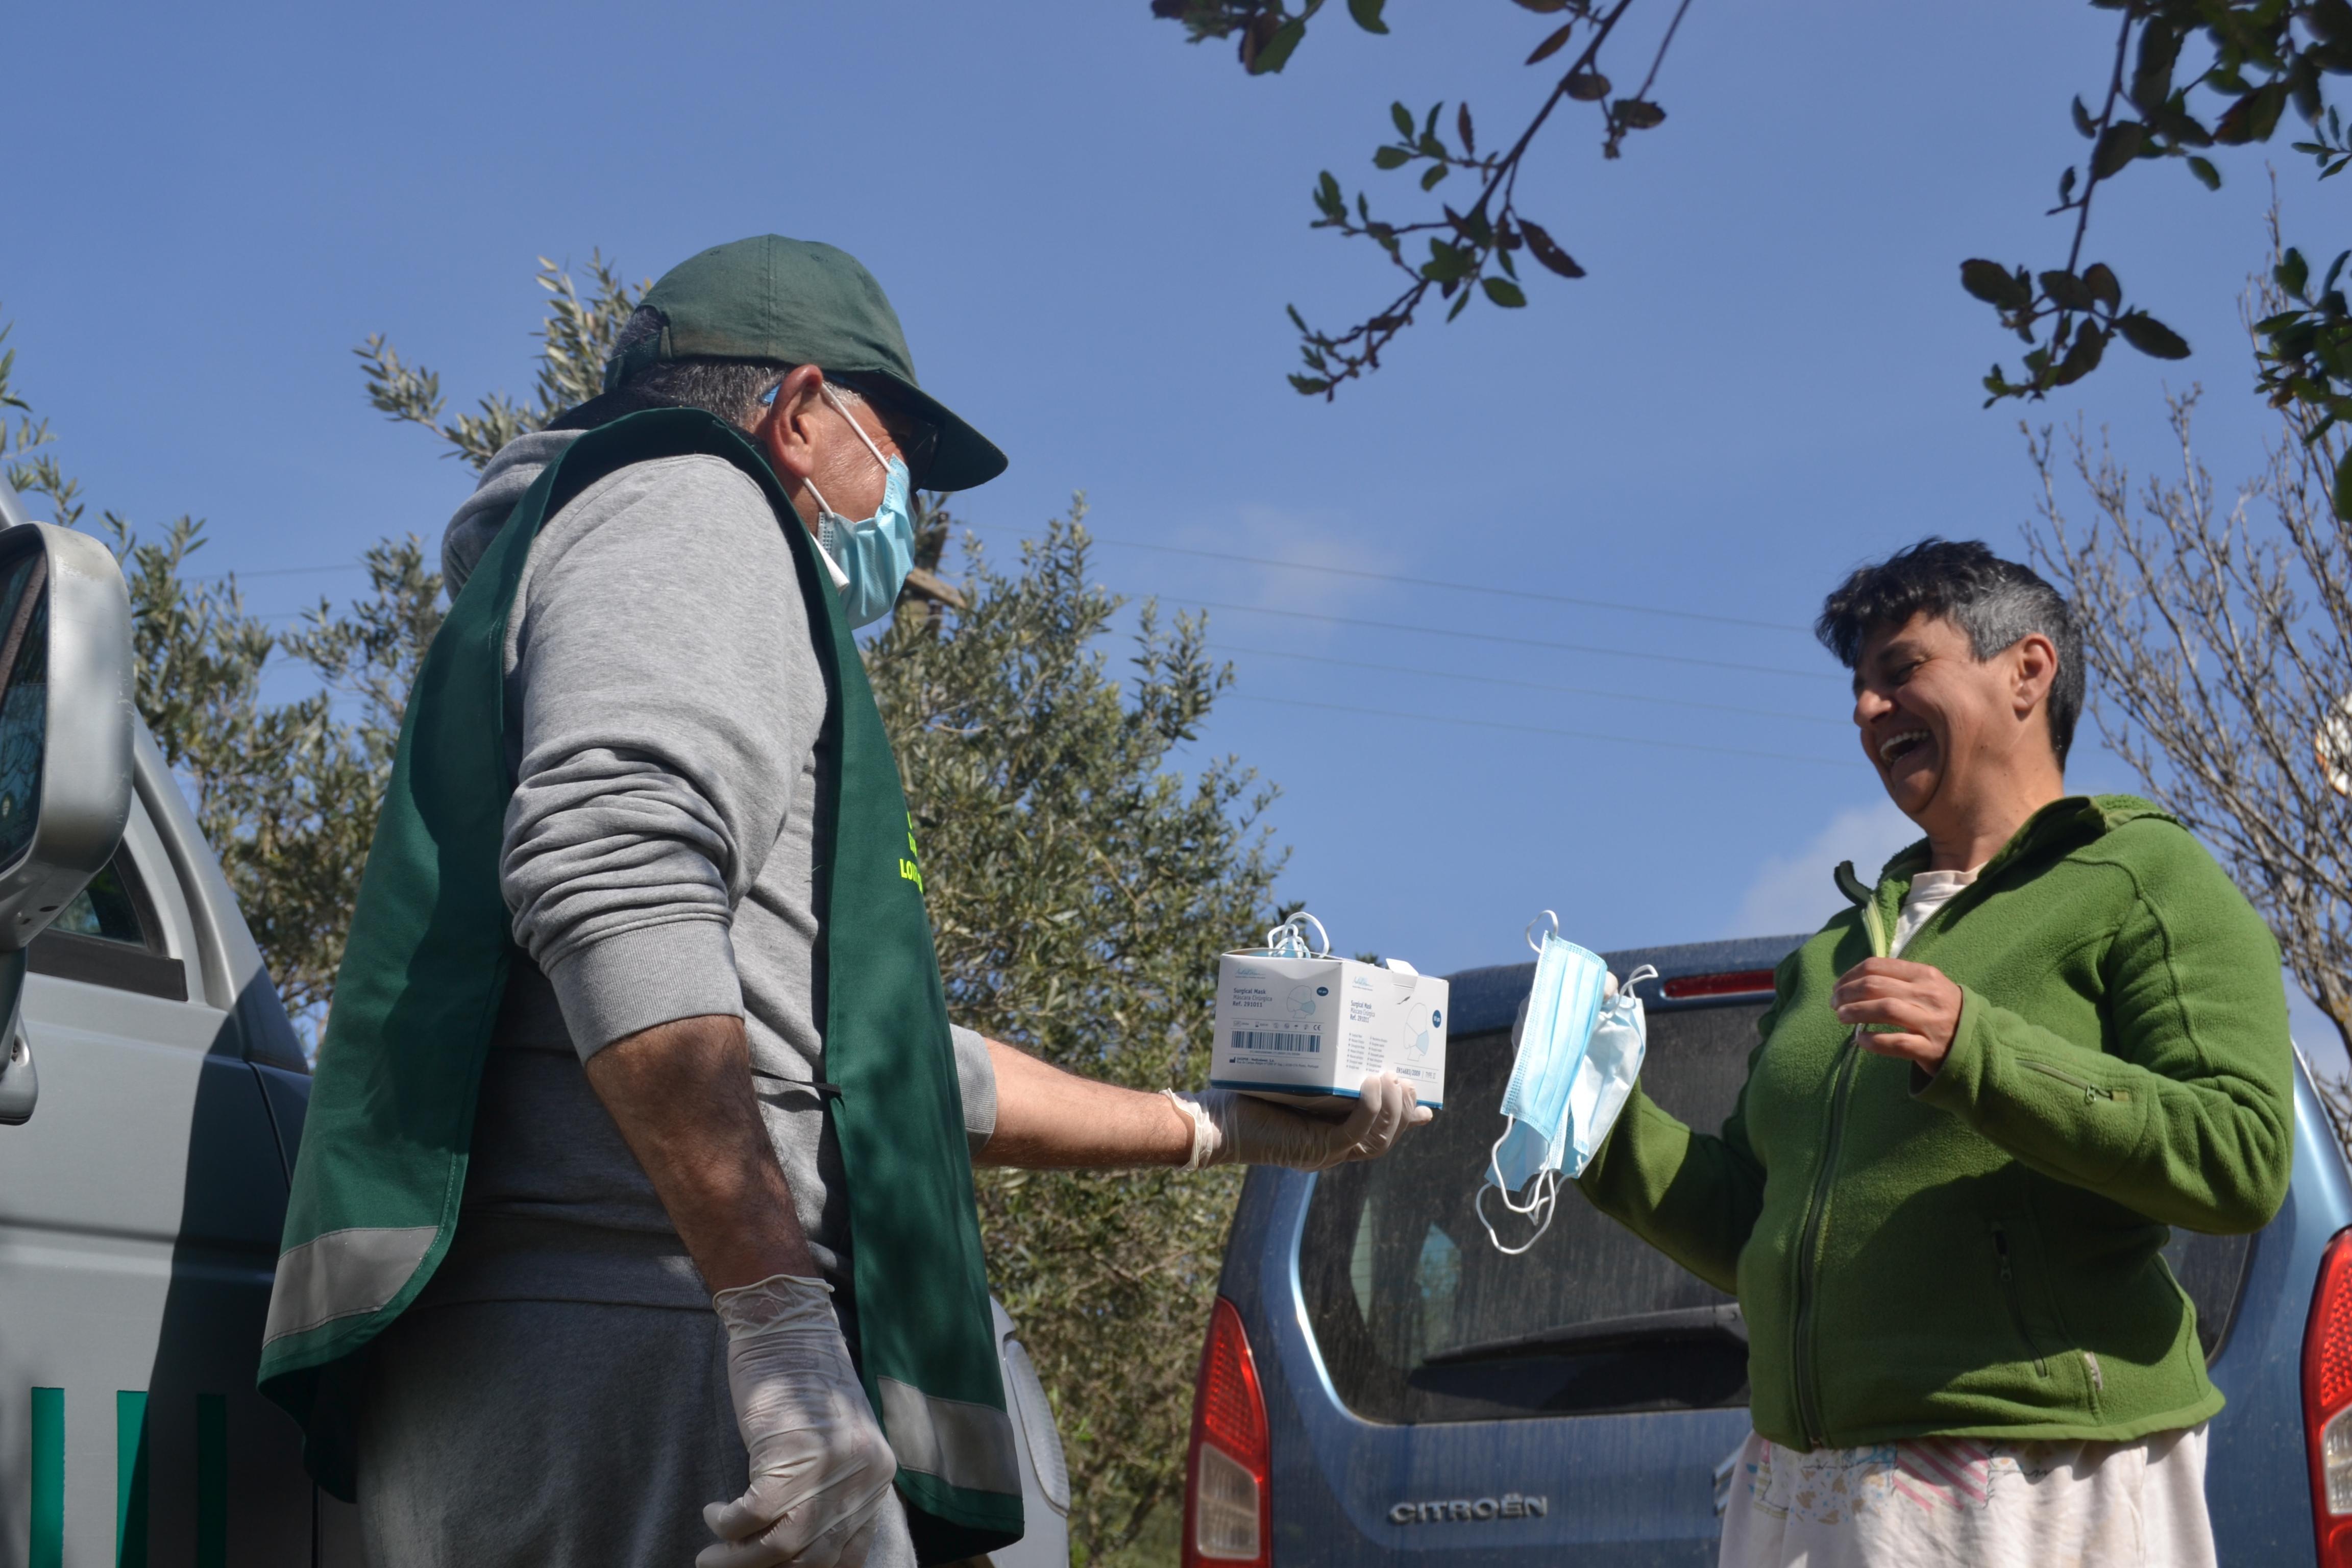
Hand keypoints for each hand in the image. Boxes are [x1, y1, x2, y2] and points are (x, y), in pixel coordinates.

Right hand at [701, 1275, 896, 1567]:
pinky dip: (726, 1524)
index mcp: (877, 1476)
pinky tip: (713, 1514)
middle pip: (814, 1558)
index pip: (849, 1554)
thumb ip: (832, 1489)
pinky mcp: (789, 1453)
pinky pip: (751, 1515)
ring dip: (737, 1560)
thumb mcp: (834, 1442)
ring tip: (710, 1557)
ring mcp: (829, 1467)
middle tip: (729, 1567)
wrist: (789, 1328)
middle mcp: (863, 1477)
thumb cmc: (802, 1384)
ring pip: (782, 1547)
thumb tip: (800, 1549)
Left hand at [1170, 1072, 1432, 1170]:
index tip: (1428, 1105)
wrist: (1214, 1123)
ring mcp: (1327, 1153)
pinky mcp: (1317, 1149)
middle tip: (1409, 1080)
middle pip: (1387, 1138)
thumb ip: (1317, 1076)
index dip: (1406, 1121)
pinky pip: (1358, 1132)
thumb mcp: (1291, 1085)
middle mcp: (1332, 1150)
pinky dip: (1371, 1108)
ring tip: (1395, 1077)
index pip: (1379, 1133)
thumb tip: (1331, 1043)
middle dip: (1405, 1110)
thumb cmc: (1245, 1100)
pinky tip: (1373, 1083)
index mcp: (1329, 1136)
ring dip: (1394, 1107)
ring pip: (1380, 1139)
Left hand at [1833, 957, 1964, 1070]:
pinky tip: (1860, 1040)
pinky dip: (1874, 1040)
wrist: (1981, 1042)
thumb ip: (1900, 979)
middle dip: (1847, 994)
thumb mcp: (1929, 986)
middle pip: (1876, 986)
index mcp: (1925, 975)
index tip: (1837, 986)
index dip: (1850, 975)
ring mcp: (1931, 1022)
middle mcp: (1929, 995)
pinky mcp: (1930, 1048)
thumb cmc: (1945, 1011)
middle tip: (1834, 1003)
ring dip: (1856, 1012)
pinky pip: (1897, 1042)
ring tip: (1841, 1017)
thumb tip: (1857, 979)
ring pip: (1885, 1010)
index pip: (1878, 966)